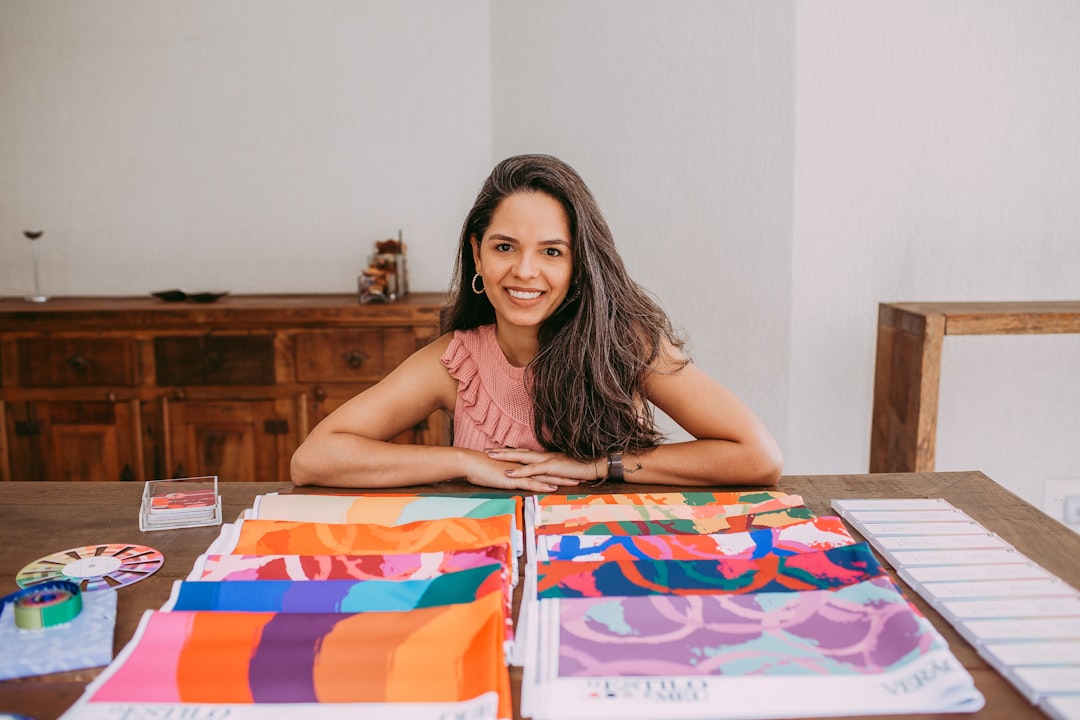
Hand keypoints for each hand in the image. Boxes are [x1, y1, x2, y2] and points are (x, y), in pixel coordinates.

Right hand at [460, 449, 580, 492]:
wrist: (469, 462)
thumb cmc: (480, 467)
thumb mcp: (498, 471)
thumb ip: (507, 473)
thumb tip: (512, 476)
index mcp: (521, 465)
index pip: (543, 467)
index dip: (557, 469)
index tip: (570, 471)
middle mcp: (523, 467)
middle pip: (548, 471)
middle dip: (565, 474)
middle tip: (581, 475)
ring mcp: (519, 473)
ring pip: (544, 477)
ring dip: (560, 480)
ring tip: (575, 482)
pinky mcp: (512, 479)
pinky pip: (530, 483)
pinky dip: (542, 486)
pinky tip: (553, 489)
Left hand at [484, 448, 599, 487]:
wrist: (596, 464)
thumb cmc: (582, 468)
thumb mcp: (564, 470)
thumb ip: (553, 472)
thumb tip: (544, 477)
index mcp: (546, 456)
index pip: (524, 453)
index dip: (510, 452)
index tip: (497, 451)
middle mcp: (544, 456)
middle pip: (519, 452)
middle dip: (502, 451)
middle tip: (486, 450)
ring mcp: (547, 460)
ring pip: (522, 457)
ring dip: (505, 456)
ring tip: (490, 456)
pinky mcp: (551, 467)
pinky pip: (532, 469)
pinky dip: (520, 470)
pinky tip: (509, 472)